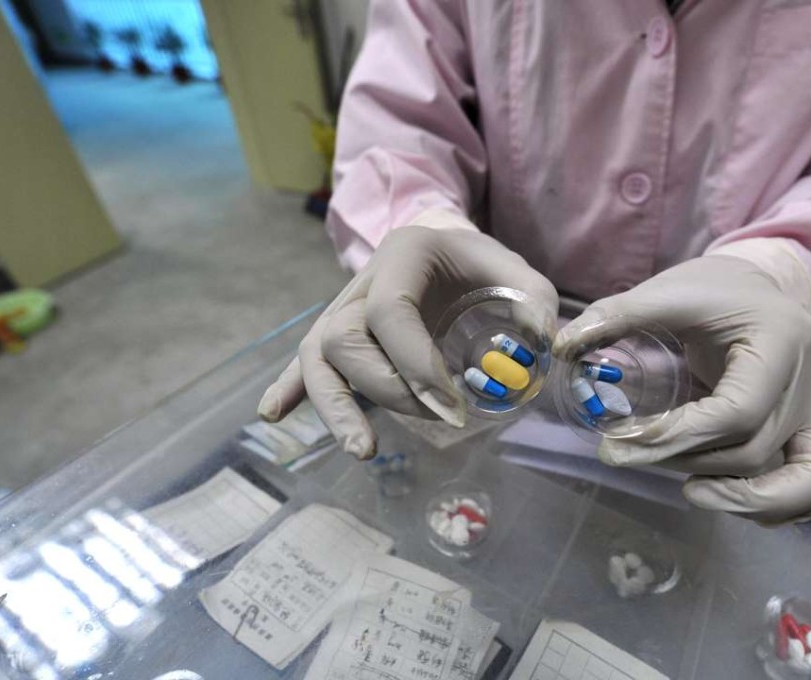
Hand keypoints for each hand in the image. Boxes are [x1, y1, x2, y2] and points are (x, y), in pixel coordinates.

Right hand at [258, 217, 558, 459]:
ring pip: (317, 356)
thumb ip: (535, 307)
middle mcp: (362, 282)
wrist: (443, 247)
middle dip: (386, 389)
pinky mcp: (336, 336)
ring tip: (361, 449)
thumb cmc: (480, 265)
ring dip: (334, 406)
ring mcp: (343, 309)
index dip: (414, 363)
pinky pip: (305, 362)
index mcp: (403, 254)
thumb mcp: (517, 272)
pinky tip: (273, 415)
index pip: (389, 311)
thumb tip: (537, 355)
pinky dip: (289, 388)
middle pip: (344, 338)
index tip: (453, 405)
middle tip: (437, 418)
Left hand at [554, 243, 810, 523]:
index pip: (738, 412)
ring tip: (684, 492)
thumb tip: (563, 347)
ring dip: (737, 497)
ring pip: (802, 479)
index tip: (620, 442)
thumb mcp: (668, 292)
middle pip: (755, 448)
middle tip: (622, 456)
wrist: (762, 283)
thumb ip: (617, 315)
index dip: (677, 436)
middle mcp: (810, 381)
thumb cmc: (714, 286)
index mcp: (780, 342)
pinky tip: (731, 501)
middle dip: (685, 461)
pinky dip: (784, 506)